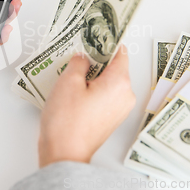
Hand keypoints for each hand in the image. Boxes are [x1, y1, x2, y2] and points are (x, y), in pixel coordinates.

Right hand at [38, 45, 135, 166]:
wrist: (64, 153)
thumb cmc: (67, 121)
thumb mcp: (68, 81)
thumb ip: (78, 63)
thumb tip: (82, 59)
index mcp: (119, 83)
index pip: (120, 53)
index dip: (107, 43)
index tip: (96, 36)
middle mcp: (125, 96)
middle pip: (114, 68)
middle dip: (96, 61)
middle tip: (77, 56)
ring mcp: (119, 110)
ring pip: (108, 83)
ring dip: (92, 77)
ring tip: (71, 76)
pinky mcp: (110, 119)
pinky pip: (104, 97)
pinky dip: (92, 91)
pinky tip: (74, 92)